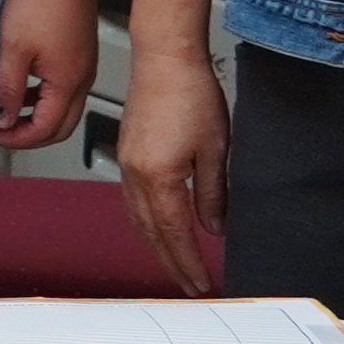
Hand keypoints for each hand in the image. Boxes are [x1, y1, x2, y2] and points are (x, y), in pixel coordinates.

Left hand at [0, 0, 102, 154]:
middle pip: (58, 127)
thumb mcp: (14, 48)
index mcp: (68, 83)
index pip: (44, 130)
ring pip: (61, 109)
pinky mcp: (78, 53)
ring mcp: (83, 66)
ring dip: (33, 116)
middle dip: (27, 135)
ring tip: (4, 111)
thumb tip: (3, 119)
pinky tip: (20, 86)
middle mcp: (82, 79)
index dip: (14, 139)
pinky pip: (62, 89)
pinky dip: (40, 97)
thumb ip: (8, 88)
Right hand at [114, 39, 231, 295]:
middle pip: (150, 233)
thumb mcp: (216, 149)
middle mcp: (135, 175)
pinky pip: (133, 201)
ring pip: (138, 219)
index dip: (188, 262)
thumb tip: (214, 226)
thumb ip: (213, 194)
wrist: (165, 59)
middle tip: (188, 284)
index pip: (174, 234)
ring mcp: (127, 165)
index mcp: (157, 177)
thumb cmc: (191, 94)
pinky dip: (146, 222)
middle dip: (170, 262)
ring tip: (175, 263)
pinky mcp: (128, 154)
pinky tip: (157, 225)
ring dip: (156, 245)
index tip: (201, 282)